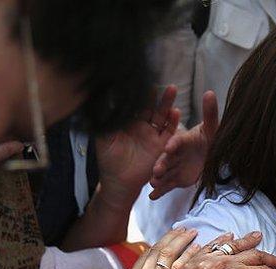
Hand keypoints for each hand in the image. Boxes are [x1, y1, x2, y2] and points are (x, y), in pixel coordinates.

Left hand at [95, 86, 181, 205]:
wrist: (119, 182)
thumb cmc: (109, 160)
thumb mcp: (103, 137)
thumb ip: (104, 119)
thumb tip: (99, 98)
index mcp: (129, 123)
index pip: (136, 104)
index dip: (141, 93)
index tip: (143, 80)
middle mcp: (142, 127)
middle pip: (153, 107)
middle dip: (159, 95)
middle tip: (163, 81)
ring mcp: (153, 136)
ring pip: (163, 116)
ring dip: (168, 104)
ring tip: (172, 90)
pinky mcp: (161, 147)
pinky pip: (169, 133)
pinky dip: (173, 123)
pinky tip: (176, 112)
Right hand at [122, 227, 199, 268]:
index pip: (147, 253)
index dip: (160, 242)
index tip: (170, 236)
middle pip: (158, 248)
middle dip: (172, 236)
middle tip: (184, 229)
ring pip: (169, 252)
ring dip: (182, 240)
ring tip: (192, 232)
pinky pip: (181, 264)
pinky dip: (188, 253)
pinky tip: (197, 247)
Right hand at [151, 91, 218, 198]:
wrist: (212, 158)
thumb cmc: (211, 140)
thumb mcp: (213, 129)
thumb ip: (210, 113)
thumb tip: (209, 92)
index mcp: (183, 140)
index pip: (177, 141)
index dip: (174, 144)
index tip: (170, 147)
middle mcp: (175, 153)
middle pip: (166, 158)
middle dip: (161, 164)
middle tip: (156, 170)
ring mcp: (174, 167)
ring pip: (164, 173)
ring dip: (157, 178)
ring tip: (152, 183)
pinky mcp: (176, 180)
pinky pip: (167, 186)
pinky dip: (159, 192)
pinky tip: (152, 197)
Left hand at [170, 231, 275, 268]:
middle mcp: (223, 265)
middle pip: (252, 255)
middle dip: (268, 258)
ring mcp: (207, 262)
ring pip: (232, 245)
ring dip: (247, 241)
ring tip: (257, 237)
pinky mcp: (194, 264)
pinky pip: (210, 246)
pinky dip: (222, 241)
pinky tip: (229, 237)